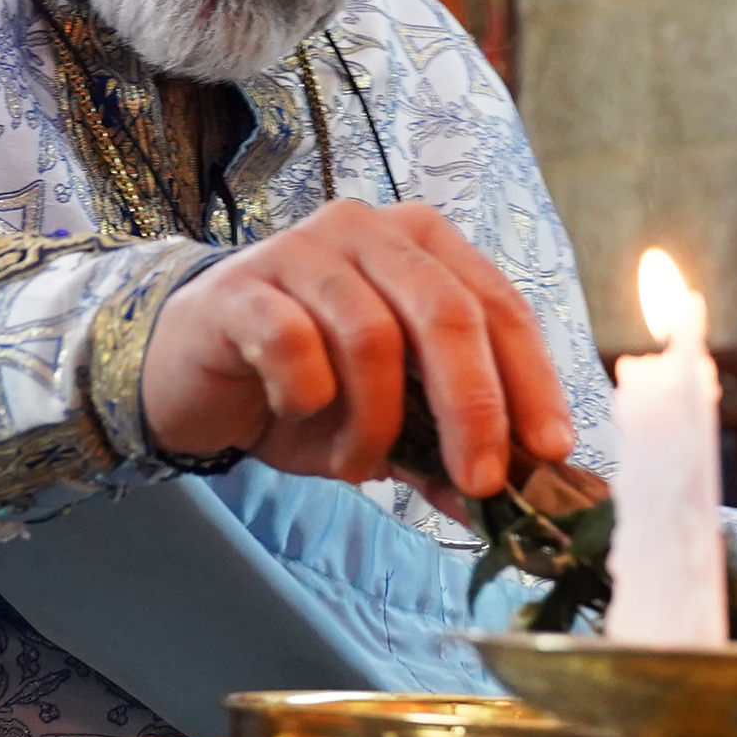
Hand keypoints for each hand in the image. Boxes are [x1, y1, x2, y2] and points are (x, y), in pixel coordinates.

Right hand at [138, 202, 574, 497]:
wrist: (187, 373)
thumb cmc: (300, 388)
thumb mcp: (384, 424)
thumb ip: (444, 450)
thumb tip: (513, 504)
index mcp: (422, 245)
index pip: (498, 305)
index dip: (531, 379)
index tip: (549, 450)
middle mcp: (367, 231)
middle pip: (446, 311)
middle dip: (474, 406)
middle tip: (481, 480)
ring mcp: (301, 250)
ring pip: (371, 334)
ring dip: (374, 419)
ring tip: (357, 463)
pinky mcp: (241, 286)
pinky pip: (293, 343)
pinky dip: (307, 396)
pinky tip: (295, 413)